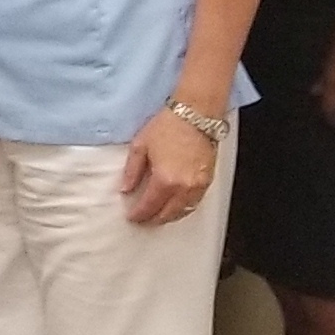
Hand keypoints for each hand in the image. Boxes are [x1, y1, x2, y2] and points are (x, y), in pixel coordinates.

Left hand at [119, 108, 217, 227]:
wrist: (196, 114)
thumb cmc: (168, 126)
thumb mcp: (141, 145)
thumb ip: (132, 171)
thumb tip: (126, 189)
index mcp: (165, 180)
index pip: (149, 207)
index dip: (139, 215)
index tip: (132, 217)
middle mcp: (183, 187)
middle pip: (167, 214)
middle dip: (153, 219)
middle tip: (143, 220)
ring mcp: (198, 185)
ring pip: (183, 212)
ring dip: (169, 216)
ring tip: (158, 215)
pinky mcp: (208, 180)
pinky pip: (195, 203)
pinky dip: (183, 208)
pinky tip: (175, 205)